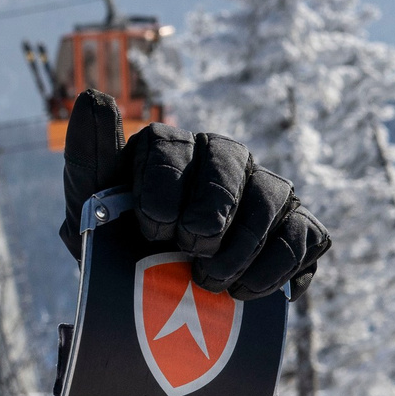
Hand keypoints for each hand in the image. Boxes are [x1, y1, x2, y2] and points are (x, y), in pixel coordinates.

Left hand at [59, 92, 329, 299]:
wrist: (147, 297)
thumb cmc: (117, 239)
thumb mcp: (90, 202)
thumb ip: (90, 153)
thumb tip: (93, 97)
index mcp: (170, 146)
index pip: (171, 147)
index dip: (163, 189)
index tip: (151, 227)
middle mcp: (221, 158)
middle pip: (230, 161)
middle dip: (210, 212)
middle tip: (189, 250)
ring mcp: (263, 190)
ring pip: (272, 196)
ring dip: (243, 245)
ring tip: (212, 282)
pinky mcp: (295, 228)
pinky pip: (304, 236)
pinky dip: (277, 266)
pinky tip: (246, 291)